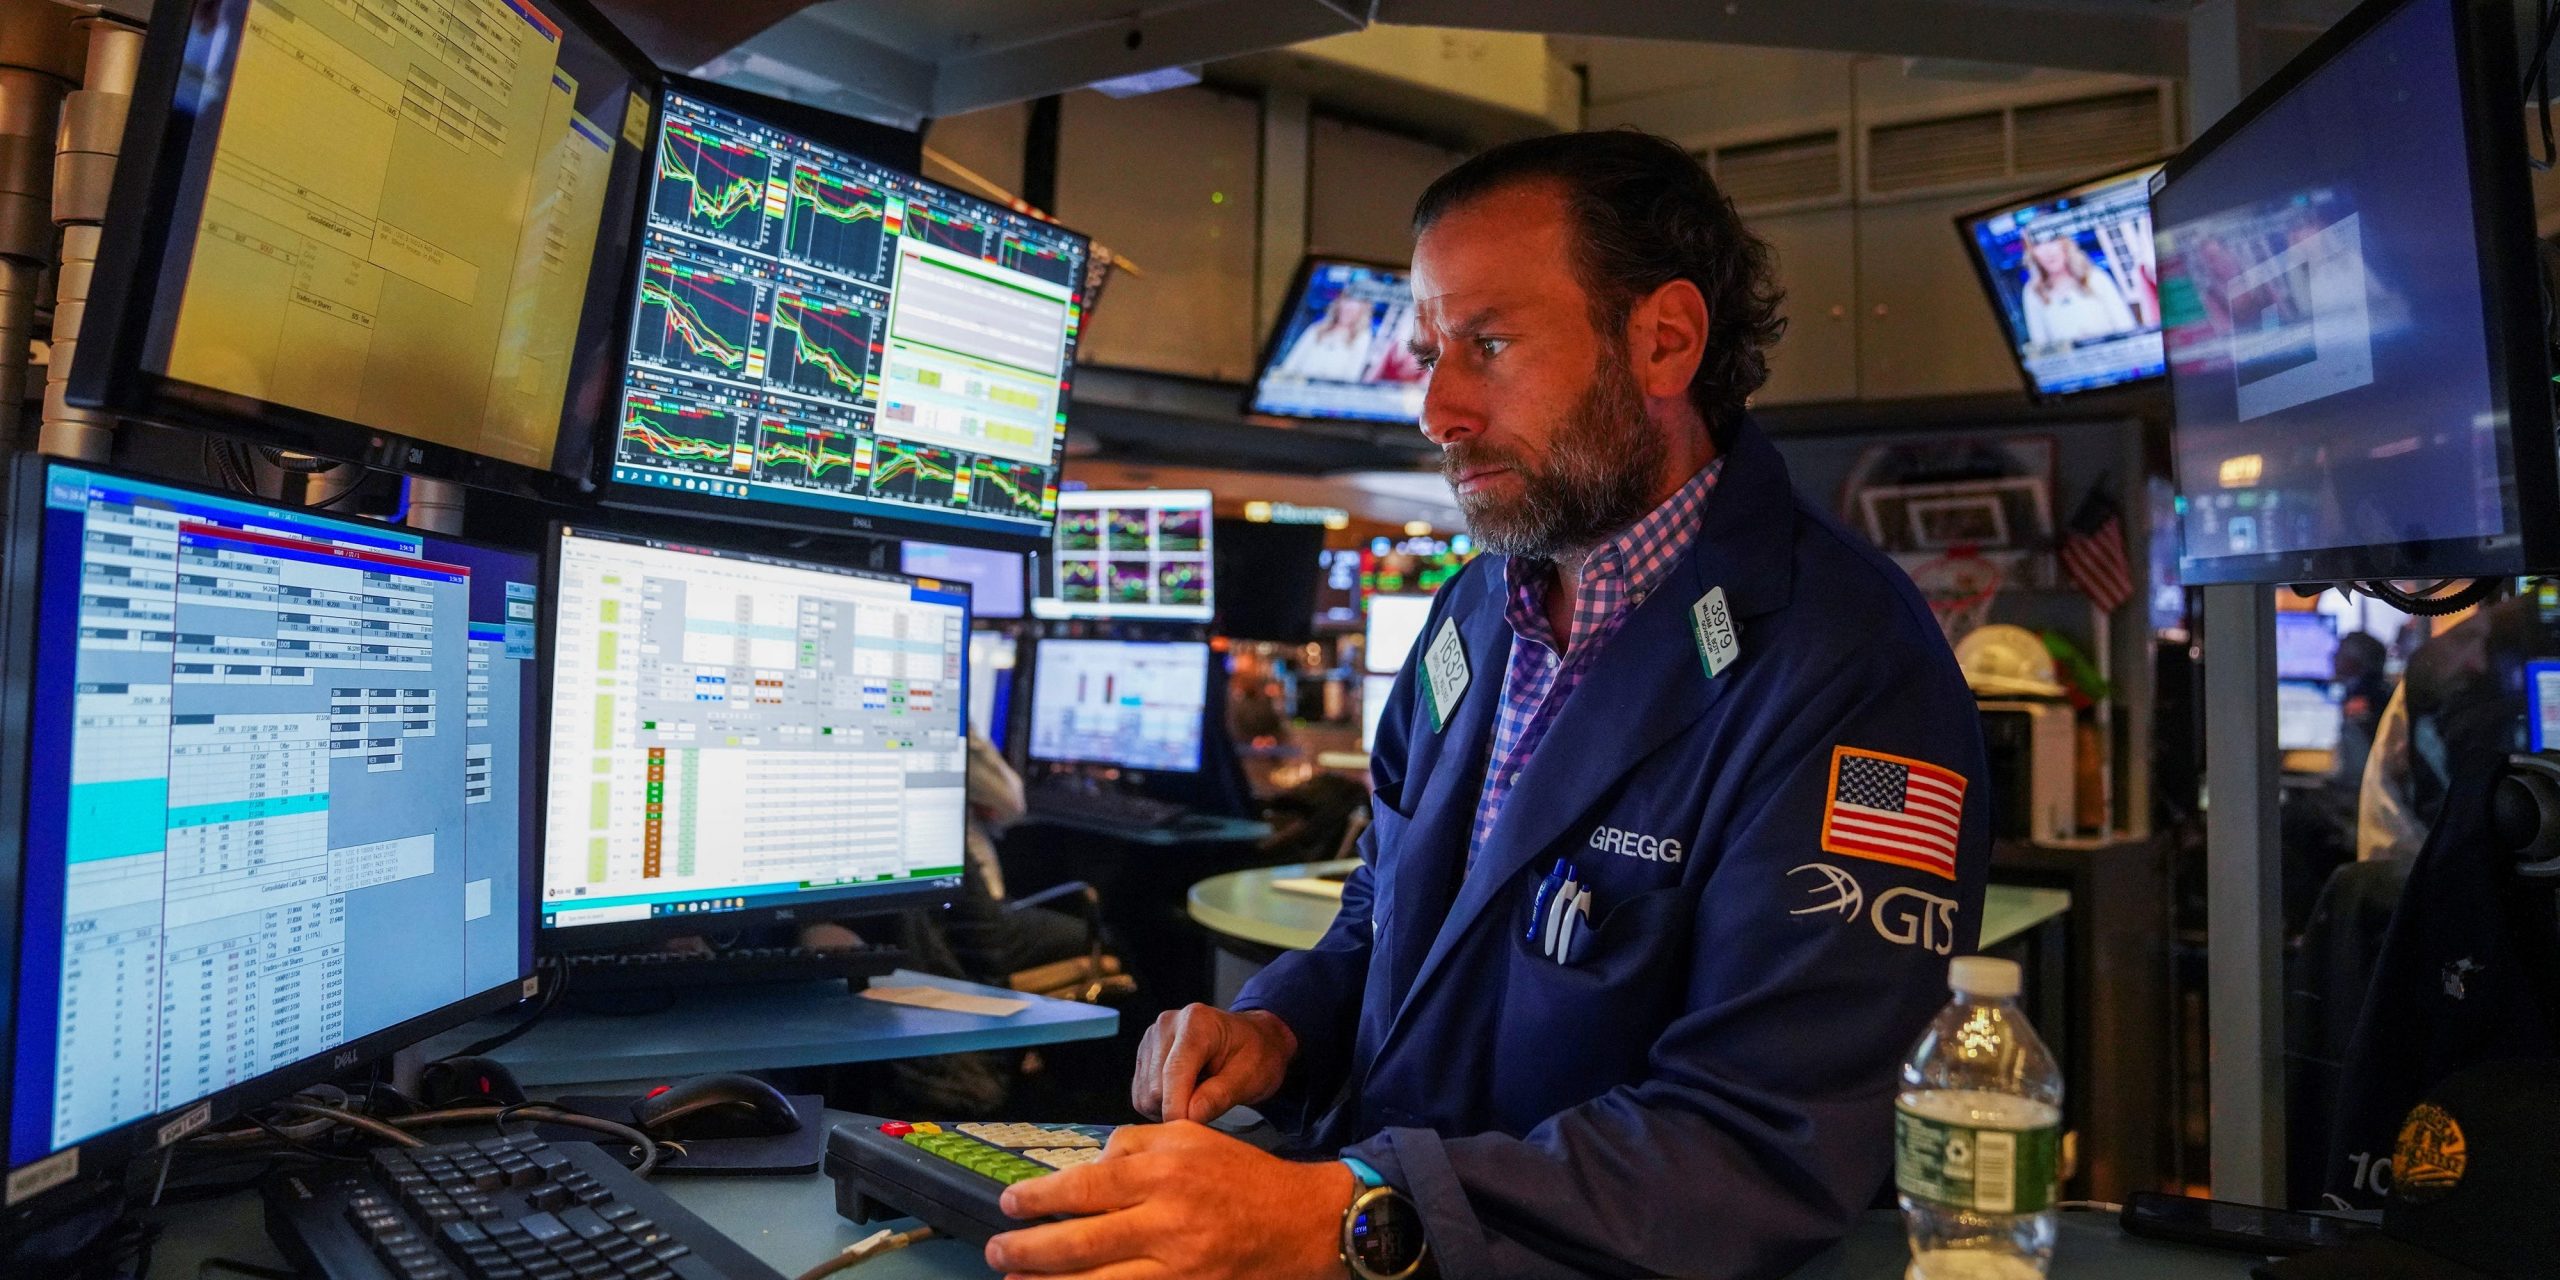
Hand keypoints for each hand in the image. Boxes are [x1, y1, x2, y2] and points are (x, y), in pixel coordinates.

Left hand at [984, 1122, 1356, 1279]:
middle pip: (1081, 1241)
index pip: (1086, 1186)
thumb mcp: (1192, 1136)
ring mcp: (1180, 1266)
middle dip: (1029, 1249)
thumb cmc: (1244, 1177)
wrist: (1304, 1220)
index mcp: (1165, 1172)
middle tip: (997, 1250)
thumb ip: (1136, 1144)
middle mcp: (1168, 1220)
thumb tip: (1089, 1165)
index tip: (1010, 1203)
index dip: (1040, 1198)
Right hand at [1130, 1005, 1295, 1123]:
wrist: (1254, 1040)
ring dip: (1167, 1109)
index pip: (1174, 1071)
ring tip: (1198, 1098)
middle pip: (1155, 1086)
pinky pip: (1141, 1094)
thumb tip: (1189, 1116)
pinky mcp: (1145, 1054)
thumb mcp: (1249, 1077)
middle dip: (1177, 1108)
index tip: (1187, 1131)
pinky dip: (1160, 1106)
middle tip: (1206, 1109)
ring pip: (1144, 1094)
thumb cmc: (1256, 1055)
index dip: (1177, 1107)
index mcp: (1196, 1022)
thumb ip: (1219, 1096)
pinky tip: (1184, 1096)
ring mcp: (1152, 1038)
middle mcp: (1168, 1025)